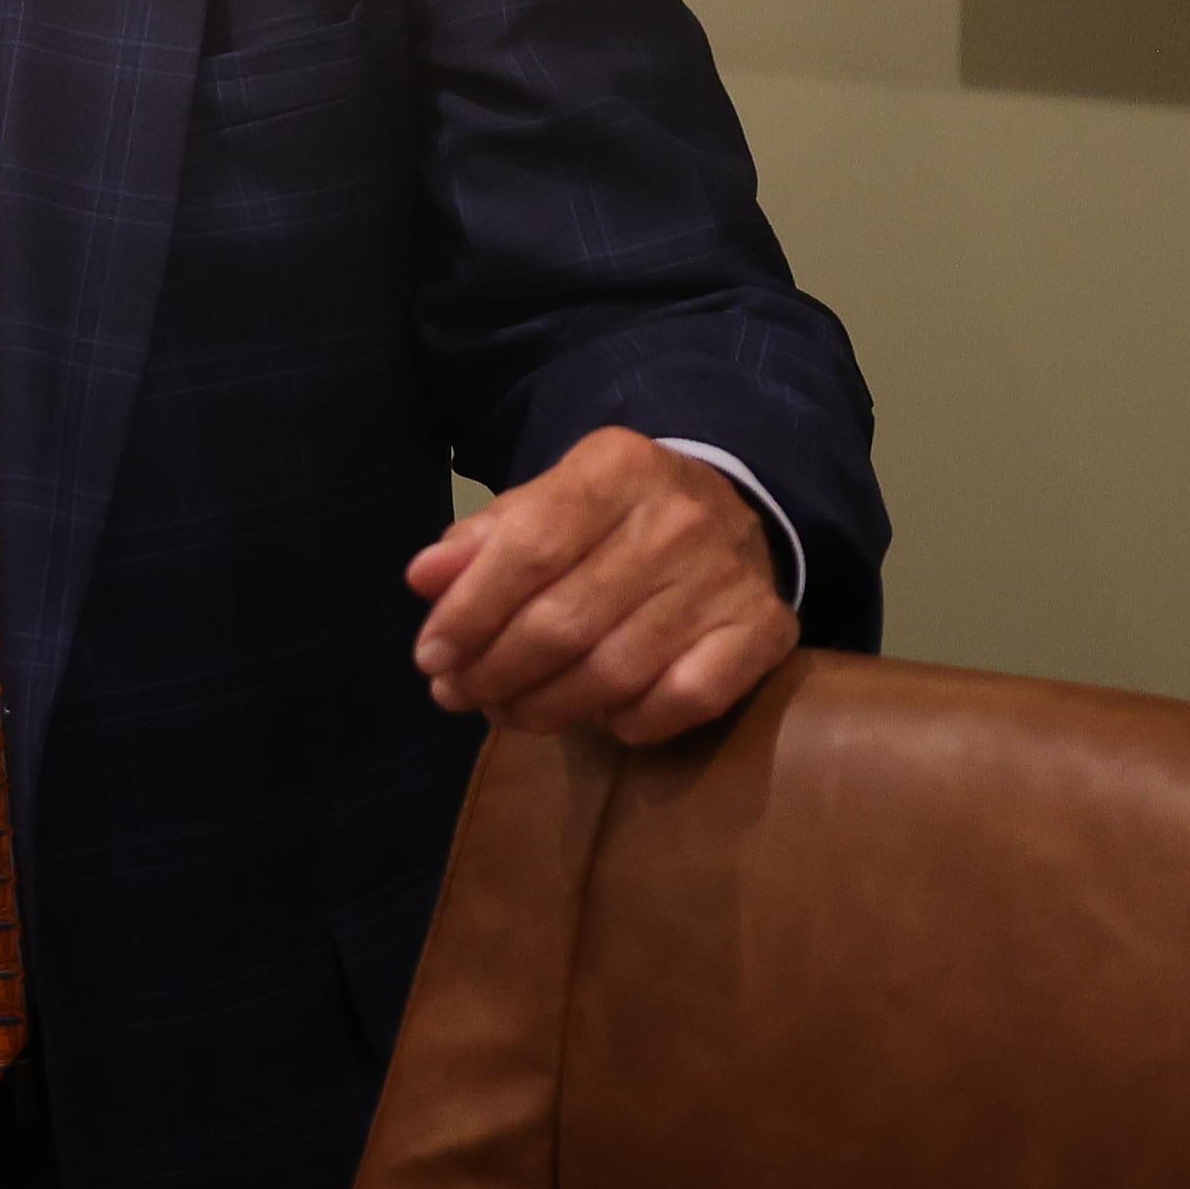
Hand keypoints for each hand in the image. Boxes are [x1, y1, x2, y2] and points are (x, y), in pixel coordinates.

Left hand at [406, 427, 792, 745]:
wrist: (731, 510)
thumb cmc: (612, 517)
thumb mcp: (546, 502)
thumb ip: (482, 539)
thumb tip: (425, 578)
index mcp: (615, 468)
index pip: (527, 548)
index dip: (469, 613)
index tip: (430, 657)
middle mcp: (677, 518)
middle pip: (564, 620)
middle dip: (495, 672)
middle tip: (458, 695)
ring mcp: (727, 576)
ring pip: (615, 671)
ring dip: (546, 707)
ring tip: (507, 713)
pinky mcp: (764, 628)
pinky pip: (687, 699)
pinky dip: (633, 720)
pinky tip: (601, 717)